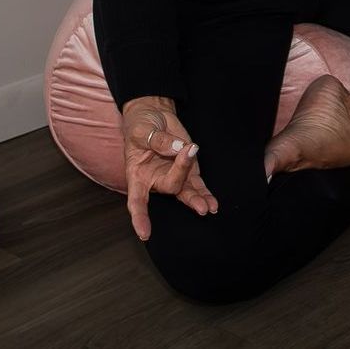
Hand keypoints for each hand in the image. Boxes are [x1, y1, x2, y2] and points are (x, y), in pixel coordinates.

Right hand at [121, 95, 217, 240]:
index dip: (140, 217)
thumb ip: (158, 140)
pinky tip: (213, 204)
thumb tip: (177, 148)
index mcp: (137, 175)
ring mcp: (173, 176)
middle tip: (187, 151)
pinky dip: (205, 193)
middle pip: (169, 186)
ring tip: (208, 207)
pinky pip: (197, 185)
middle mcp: (155, 180)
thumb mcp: (143, 129)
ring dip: (197, 199)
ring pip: (185, 192)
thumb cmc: (141, 125)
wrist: (154, 115)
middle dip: (180, 172)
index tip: (145, 233)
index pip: (137, 200)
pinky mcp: (188, 170)